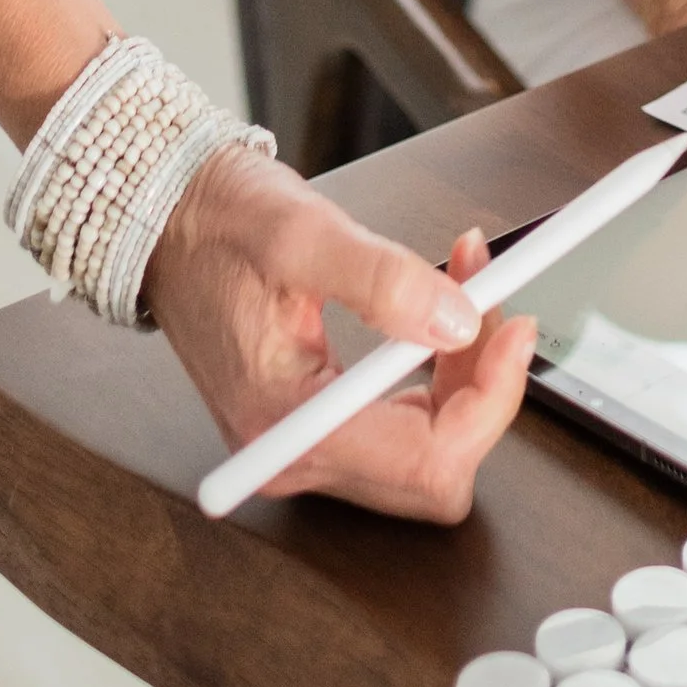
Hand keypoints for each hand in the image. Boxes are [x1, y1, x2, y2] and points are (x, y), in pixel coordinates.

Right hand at [145, 150, 531, 517]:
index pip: (426, 461)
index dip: (490, 401)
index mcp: (287, 426)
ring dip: (466, 370)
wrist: (169, 219)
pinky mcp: (317, 421)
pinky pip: (405, 422)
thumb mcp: (304, 234)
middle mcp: (296, 456)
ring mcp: (307, 444)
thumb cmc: (218, 223)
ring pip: (429, 449)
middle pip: (435, 468)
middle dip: (482, 385)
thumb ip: (384, 282)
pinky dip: (439, 367)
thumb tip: (458, 323)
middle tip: (493, 299)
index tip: (517, 329)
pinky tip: (438, 306)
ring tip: (468, 280)